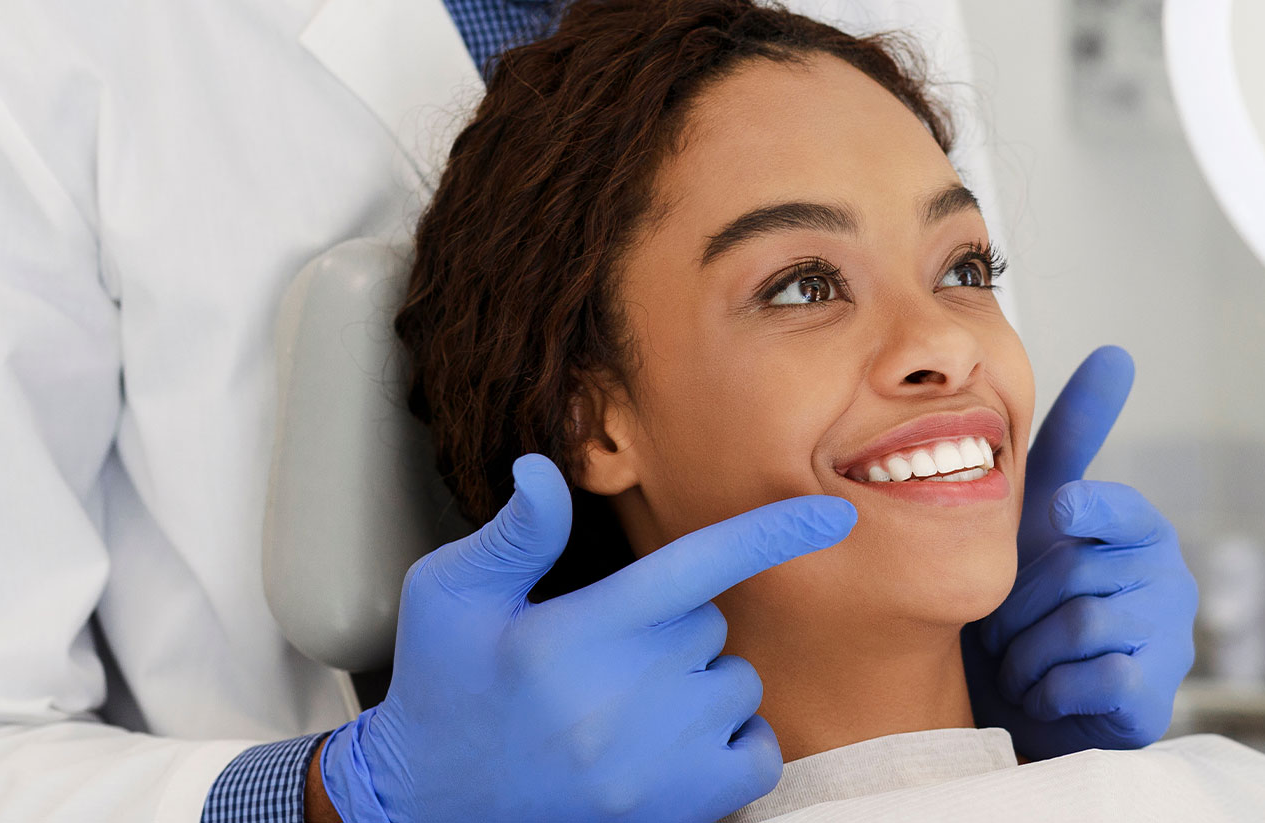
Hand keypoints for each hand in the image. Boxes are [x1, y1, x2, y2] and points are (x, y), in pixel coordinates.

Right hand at [315, 454, 855, 822]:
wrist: (430, 807)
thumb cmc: (443, 691)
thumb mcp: (449, 596)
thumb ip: (514, 535)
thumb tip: (544, 470)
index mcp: (573, 634)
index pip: (696, 565)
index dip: (770, 534)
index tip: (834, 514)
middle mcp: (624, 699)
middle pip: (710, 623)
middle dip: (671, 624)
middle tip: (601, 655)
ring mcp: (659, 761)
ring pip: (736, 681)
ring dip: (700, 681)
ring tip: (623, 703)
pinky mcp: (681, 808)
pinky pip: (757, 749)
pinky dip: (733, 738)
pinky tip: (671, 740)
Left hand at [963, 346, 1199, 759]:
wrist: (1028, 704)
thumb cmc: (1033, 601)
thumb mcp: (1042, 514)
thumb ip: (1076, 437)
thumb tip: (1119, 354)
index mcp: (1139, 530)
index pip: (1116, 503)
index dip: (1083, 508)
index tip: (1063, 511)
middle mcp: (1167, 577)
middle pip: (1073, 571)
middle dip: (1018, 607)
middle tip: (1006, 629)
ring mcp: (1169, 638)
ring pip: (1078, 625)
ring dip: (1026, 652)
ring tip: (1023, 662)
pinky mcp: (1155, 694)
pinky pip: (1093, 677)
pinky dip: (1050, 689)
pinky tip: (1047, 692)